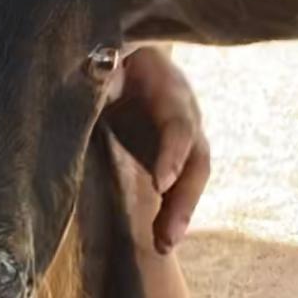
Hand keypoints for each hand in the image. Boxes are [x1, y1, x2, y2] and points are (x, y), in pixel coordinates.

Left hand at [105, 47, 210, 253]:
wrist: (132, 51)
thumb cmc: (114, 51)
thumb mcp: (108, 56)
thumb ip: (105, 73)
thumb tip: (101, 79)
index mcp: (170, 89)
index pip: (178, 126)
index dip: (172, 154)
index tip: (160, 184)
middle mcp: (186, 115)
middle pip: (196, 161)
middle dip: (184, 199)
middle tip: (167, 235)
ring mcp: (185, 136)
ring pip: (192, 179)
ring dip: (180, 214)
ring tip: (163, 246)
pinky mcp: (172, 153)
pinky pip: (178, 186)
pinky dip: (170, 212)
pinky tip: (159, 241)